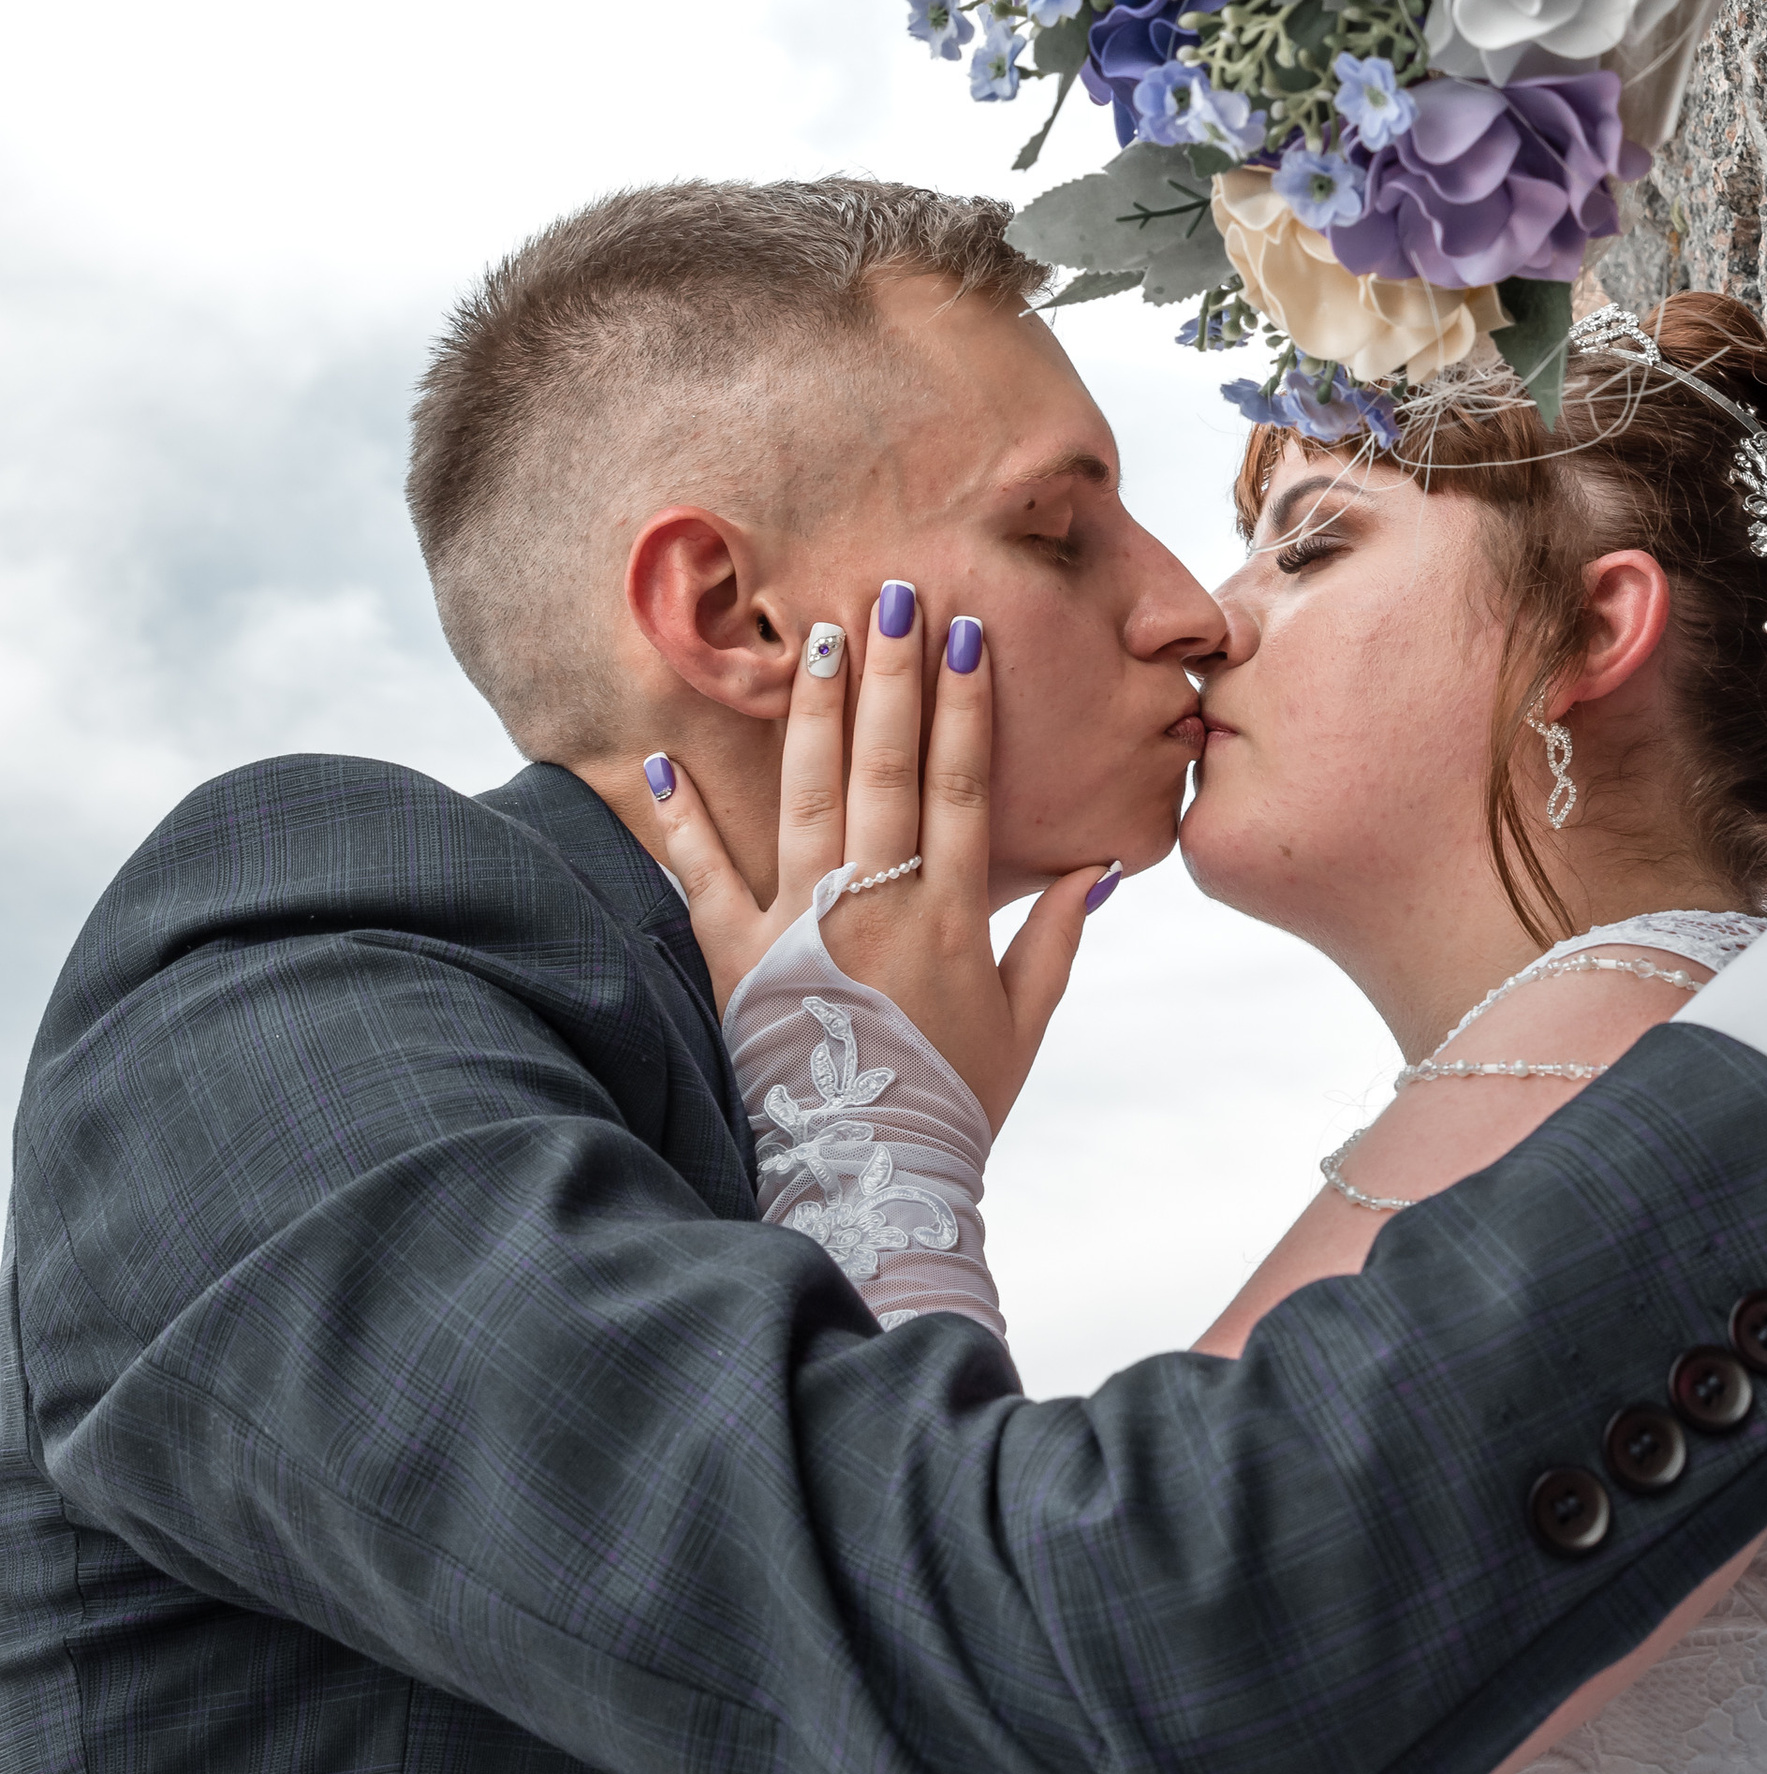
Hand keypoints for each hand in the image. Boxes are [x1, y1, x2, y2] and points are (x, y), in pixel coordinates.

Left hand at [645, 591, 1112, 1129]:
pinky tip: (659, 760)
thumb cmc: (957, 1103)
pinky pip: (702, 879)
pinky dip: (679, 821)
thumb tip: (1100, 866)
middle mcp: (878, 906)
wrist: (874, 1180)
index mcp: (953, 916)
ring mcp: (804, 928)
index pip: (962, 785)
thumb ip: (1057, 939)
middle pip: (887, 768)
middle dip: (889, 675)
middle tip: (889, 593)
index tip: (961, 633)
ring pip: (807, 796)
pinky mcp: (740, 961)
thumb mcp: (1025, 1024)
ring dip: (812, 710)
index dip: (963, 704)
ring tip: (813, 634)